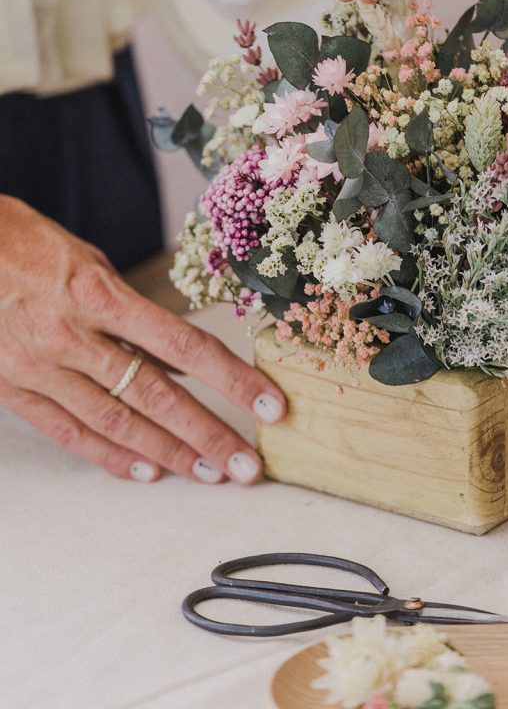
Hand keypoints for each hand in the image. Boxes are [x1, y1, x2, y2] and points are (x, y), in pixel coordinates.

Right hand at [0, 196, 285, 483]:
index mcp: (98, 294)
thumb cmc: (26, 244)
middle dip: (208, 434)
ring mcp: (36, 366)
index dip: (232, 379)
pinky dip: (107, 455)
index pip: (184, 345)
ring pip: (114, 421)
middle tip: (247, 465)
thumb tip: (179, 358)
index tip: (269, 404)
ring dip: (167, 452)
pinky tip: (143, 471)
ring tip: (207, 473)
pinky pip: (66, 431)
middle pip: (155, 395)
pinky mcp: (10, 388)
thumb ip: (132, 313)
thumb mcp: (90, 264)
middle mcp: (70, 335)